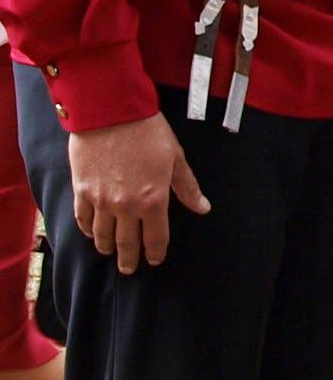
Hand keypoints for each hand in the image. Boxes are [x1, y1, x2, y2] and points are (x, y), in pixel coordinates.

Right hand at [69, 114, 209, 273]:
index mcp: (153, 200)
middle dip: (129, 259)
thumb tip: (203, 208)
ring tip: (109, 252)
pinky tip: (91, 232)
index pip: (155, 238)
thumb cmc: (147, 131)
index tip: (154, 260)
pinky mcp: (82, 190)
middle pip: (127, 244)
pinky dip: (87, 229)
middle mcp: (126, 206)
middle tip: (129, 268)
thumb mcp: (175, 157)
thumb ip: (187, 187)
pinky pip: (83, 219)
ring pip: (102, 236)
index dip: (155, 253)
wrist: (111, 111)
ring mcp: (101, 200)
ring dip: (107, 247)